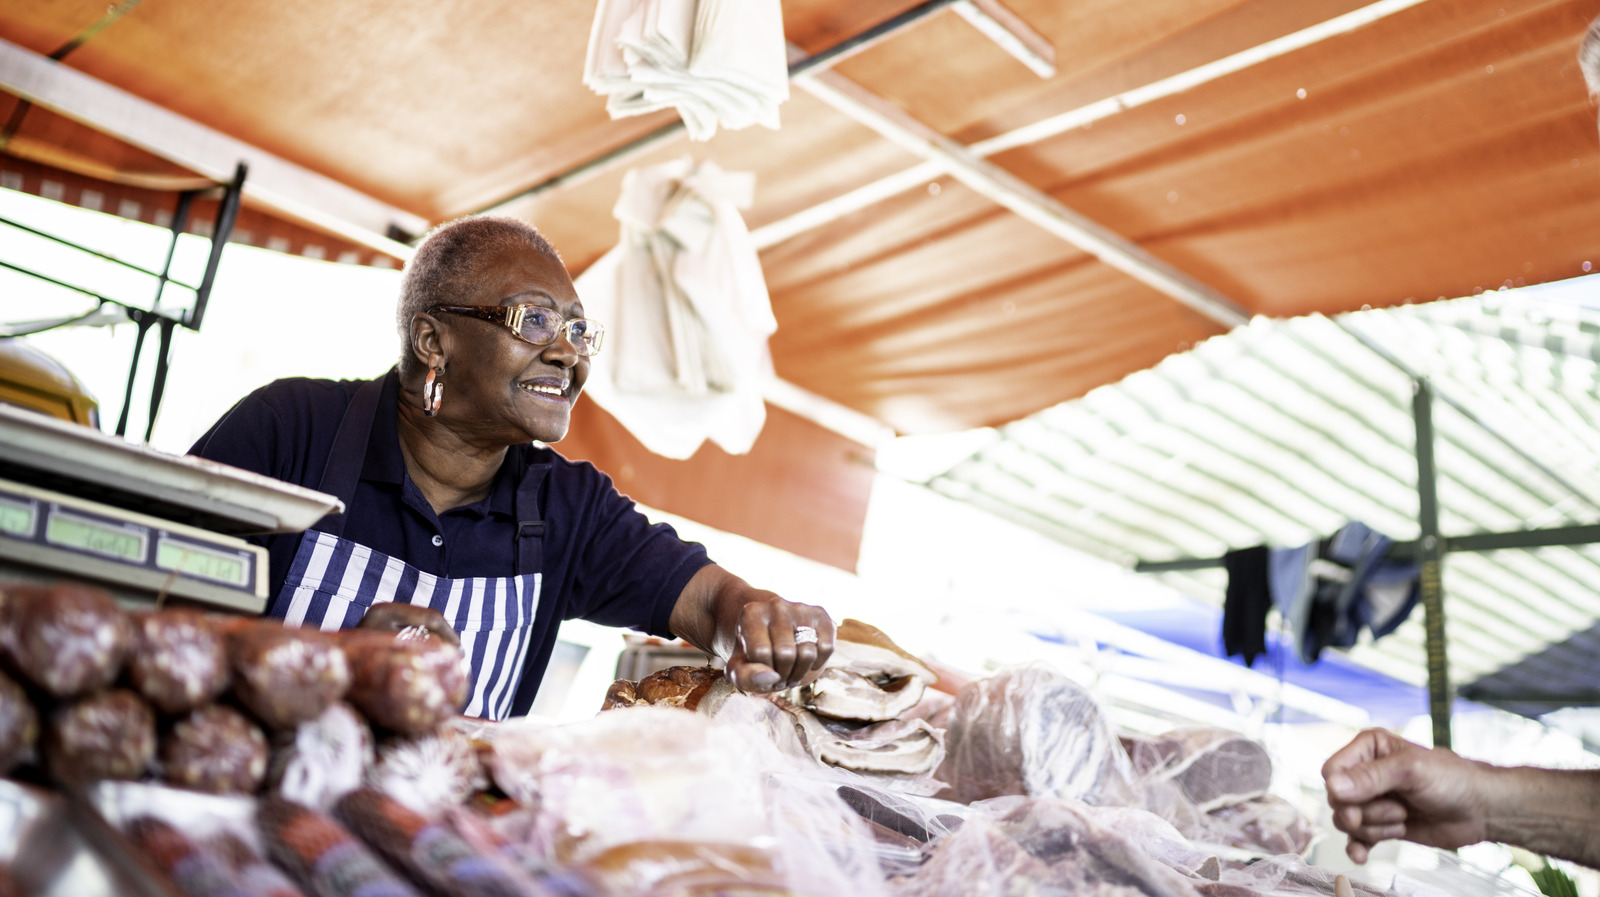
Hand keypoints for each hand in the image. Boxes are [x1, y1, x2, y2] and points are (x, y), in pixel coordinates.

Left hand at [669, 565, 835, 693]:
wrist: (772, 634)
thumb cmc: (753, 655)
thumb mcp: (738, 668)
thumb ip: (744, 676)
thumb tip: (771, 677)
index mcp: (751, 614)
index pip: (760, 652)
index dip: (761, 670)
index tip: (760, 669)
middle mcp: (776, 605)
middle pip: (786, 654)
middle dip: (782, 674)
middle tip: (778, 675)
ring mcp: (800, 608)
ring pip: (808, 653)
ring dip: (799, 673)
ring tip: (790, 672)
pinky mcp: (820, 615)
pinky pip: (827, 648)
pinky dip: (818, 663)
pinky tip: (807, 662)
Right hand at [1322, 728, 1491, 862]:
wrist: (1479, 810)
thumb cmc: (1452, 780)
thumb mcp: (1410, 772)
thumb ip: (1370, 778)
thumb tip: (1333, 787)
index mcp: (1368, 749)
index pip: (1332, 771)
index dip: (1341, 791)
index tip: (1356, 804)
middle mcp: (1366, 773)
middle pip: (1338, 800)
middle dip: (1365, 812)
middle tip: (1396, 811)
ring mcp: (1373, 800)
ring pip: (1348, 821)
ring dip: (1376, 827)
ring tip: (1403, 819)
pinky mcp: (1381, 824)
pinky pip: (1356, 838)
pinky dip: (1358, 847)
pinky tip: (1361, 855)